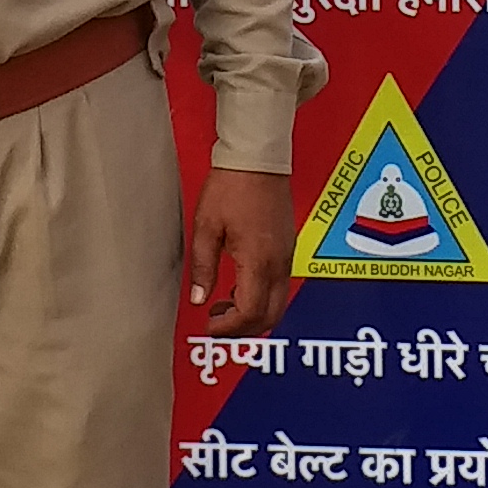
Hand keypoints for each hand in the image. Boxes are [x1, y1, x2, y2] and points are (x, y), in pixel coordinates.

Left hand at [187, 166, 292, 337]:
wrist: (258, 159)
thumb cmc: (232, 186)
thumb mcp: (206, 227)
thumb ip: (202, 267)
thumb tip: (198, 297)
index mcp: (258, 261)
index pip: (249, 313)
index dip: (228, 328)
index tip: (209, 326)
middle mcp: (279, 263)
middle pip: (270, 316)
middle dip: (243, 328)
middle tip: (217, 323)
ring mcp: (287, 255)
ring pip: (278, 303)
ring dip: (253, 313)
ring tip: (224, 303)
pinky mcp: (289, 247)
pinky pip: (280, 285)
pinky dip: (262, 296)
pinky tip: (240, 285)